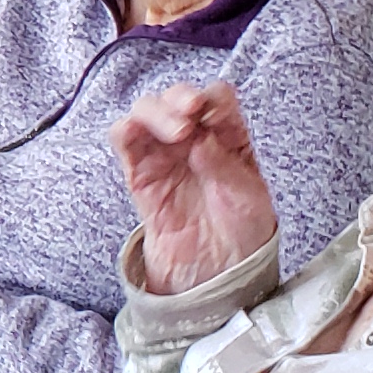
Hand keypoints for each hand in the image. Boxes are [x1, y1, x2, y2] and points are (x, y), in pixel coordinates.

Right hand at [109, 84, 280, 294]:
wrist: (216, 274)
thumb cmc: (241, 233)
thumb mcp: (248, 197)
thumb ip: (224, 165)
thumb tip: (198, 140)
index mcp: (228, 137)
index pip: (217, 99)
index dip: (212, 99)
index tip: (212, 113)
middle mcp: (193, 138)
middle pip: (176, 98)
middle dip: (179, 98)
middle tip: (188, 116)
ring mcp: (163, 154)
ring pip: (146, 112)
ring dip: (154, 112)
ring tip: (174, 133)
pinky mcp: (139, 174)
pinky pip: (124, 143)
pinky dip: (124, 130)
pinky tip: (132, 132)